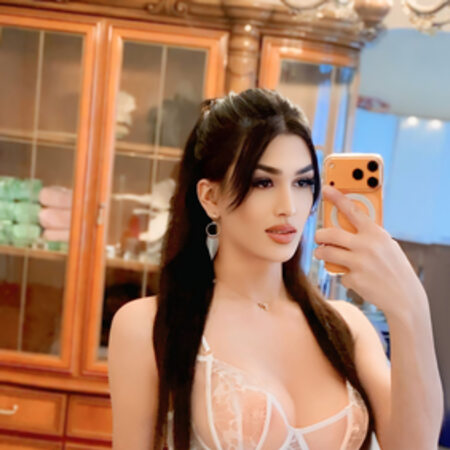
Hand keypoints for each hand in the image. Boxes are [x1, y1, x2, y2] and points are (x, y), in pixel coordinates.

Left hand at [313, 184, 427, 317]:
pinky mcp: (353, 279)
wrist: (404, 297)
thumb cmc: (394, 267)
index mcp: (375, 233)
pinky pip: (339, 273)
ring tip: (323, 254)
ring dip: (321, 253)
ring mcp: (359, 263)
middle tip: (319, 237)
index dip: (338, 198)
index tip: (326, 189)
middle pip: (330, 234)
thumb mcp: (387, 245)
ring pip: (326, 253)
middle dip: (320, 235)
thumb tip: (346, 226)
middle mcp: (366, 246)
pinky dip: (344, 275)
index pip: (352, 211)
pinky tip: (355, 278)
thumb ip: (368, 235)